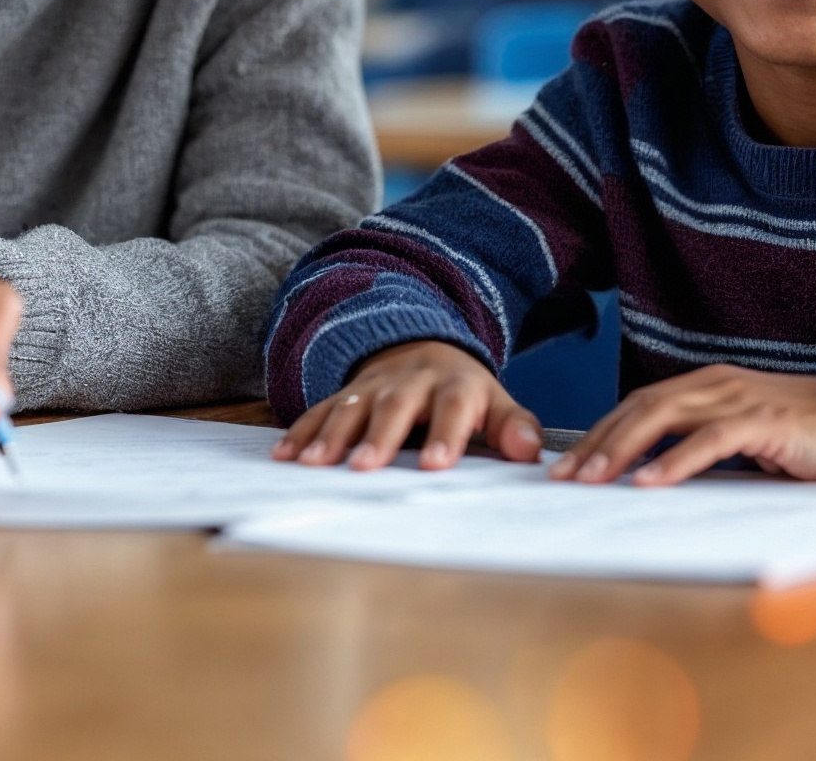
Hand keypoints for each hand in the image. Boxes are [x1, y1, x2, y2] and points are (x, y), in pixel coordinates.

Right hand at [271, 340, 542, 470]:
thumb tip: (530, 452)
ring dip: (330, 435)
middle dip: (378, 437)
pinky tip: (285, 455)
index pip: (453, 408)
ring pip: (350, 407)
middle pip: (394, 406)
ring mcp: (374, 386)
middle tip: (364, 468)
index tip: (436, 466)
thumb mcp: (494, 402)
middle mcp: (411, 382)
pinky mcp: (347, 393)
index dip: (446, 434)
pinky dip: (301, 432)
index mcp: (455, 386)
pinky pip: (320, 409)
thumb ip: (513, 426)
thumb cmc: (462, 392)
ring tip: (314, 465)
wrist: (423, 348)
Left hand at [550, 365, 815, 486]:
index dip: (600, 433)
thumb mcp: (741, 440)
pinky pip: (710, 440)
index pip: (638, 406)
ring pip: (664, 418)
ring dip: (623, 449)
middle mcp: (714, 385)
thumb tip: (652, 481)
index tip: (568, 465)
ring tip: (594, 479)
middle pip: (640, 408)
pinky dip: (676, 461)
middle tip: (565, 476)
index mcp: (705, 386)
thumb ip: (702, 449)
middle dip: (597, 442)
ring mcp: (738, 399)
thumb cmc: (801, 436)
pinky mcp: (764, 422)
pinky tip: (650, 482)